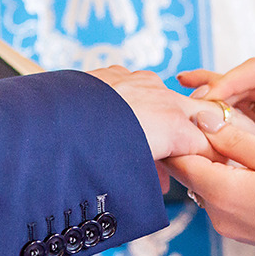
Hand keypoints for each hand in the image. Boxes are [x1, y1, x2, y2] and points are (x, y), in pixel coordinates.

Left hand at [87, 65, 234, 190]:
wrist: (48, 124)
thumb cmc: (90, 153)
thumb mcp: (132, 174)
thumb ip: (156, 176)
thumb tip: (162, 182)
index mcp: (172, 125)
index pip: (206, 144)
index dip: (206, 160)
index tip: (202, 171)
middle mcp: (161, 97)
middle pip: (192, 116)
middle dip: (188, 138)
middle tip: (179, 159)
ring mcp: (138, 80)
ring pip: (163, 99)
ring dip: (159, 122)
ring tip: (142, 146)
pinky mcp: (115, 72)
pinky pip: (135, 87)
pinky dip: (134, 105)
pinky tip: (118, 122)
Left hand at [165, 125, 254, 255]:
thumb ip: (233, 139)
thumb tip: (201, 121)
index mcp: (222, 193)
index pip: (178, 160)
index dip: (180, 133)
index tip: (190, 112)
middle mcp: (218, 215)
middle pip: (189, 173)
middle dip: (193, 145)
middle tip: (212, 116)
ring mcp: (230, 227)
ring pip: (206, 185)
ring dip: (212, 161)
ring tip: (231, 134)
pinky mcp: (243, 231)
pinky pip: (223, 199)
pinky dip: (226, 178)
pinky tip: (246, 161)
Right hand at [177, 57, 254, 178]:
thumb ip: (239, 140)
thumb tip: (200, 128)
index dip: (228, 81)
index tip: (206, 99)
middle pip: (245, 79)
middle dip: (216, 92)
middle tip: (189, 105)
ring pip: (239, 93)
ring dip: (213, 100)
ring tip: (185, 102)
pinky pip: (239, 109)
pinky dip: (219, 113)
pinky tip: (193, 104)